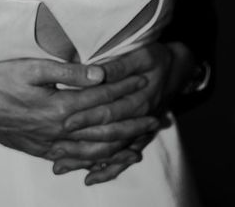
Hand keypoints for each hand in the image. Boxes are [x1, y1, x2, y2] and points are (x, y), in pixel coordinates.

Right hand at [0, 58, 146, 158]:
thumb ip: (67, 72)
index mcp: (59, 107)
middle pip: (104, 127)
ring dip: (120, 145)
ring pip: (94, 149)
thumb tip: (99, 74)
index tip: (144, 83)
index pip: (101, 98)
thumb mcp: (32, 68)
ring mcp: (51, 144)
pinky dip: (96, 161)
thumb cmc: (0, 79)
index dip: (124, 91)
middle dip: (132, 122)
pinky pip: (76, 160)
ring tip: (140, 141)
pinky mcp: (42, 151)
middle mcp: (59, 130)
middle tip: (155, 117)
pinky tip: (107, 159)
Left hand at [51, 42, 195, 184]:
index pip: (109, 111)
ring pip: (113, 151)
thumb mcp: (140, 55)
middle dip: (81, 143)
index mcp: (138, 98)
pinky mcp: (140, 136)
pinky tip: (90, 178)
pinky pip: (124, 159)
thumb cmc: (156, 58)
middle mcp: (140, 118)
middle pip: (108, 135)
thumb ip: (118, 66)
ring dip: (88, 160)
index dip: (87, 117)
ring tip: (62, 165)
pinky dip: (108, 170)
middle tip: (56, 148)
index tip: (66, 122)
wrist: (178, 69)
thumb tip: (97, 73)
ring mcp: (140, 130)